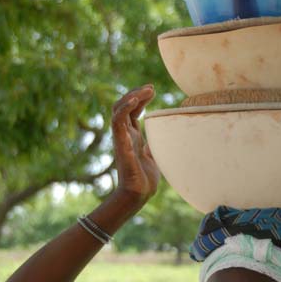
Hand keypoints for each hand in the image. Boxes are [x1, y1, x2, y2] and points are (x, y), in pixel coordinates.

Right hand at [111, 84, 160, 202]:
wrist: (139, 193)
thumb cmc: (145, 179)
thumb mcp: (154, 157)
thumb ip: (155, 147)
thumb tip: (162, 140)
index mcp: (132, 136)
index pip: (132, 111)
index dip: (140, 99)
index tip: (153, 90)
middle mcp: (124, 134)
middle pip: (124, 105)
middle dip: (136, 93)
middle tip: (151, 88)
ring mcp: (121, 137)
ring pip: (119, 109)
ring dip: (131, 96)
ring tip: (146, 90)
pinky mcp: (120, 142)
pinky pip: (117, 120)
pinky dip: (125, 108)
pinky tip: (135, 99)